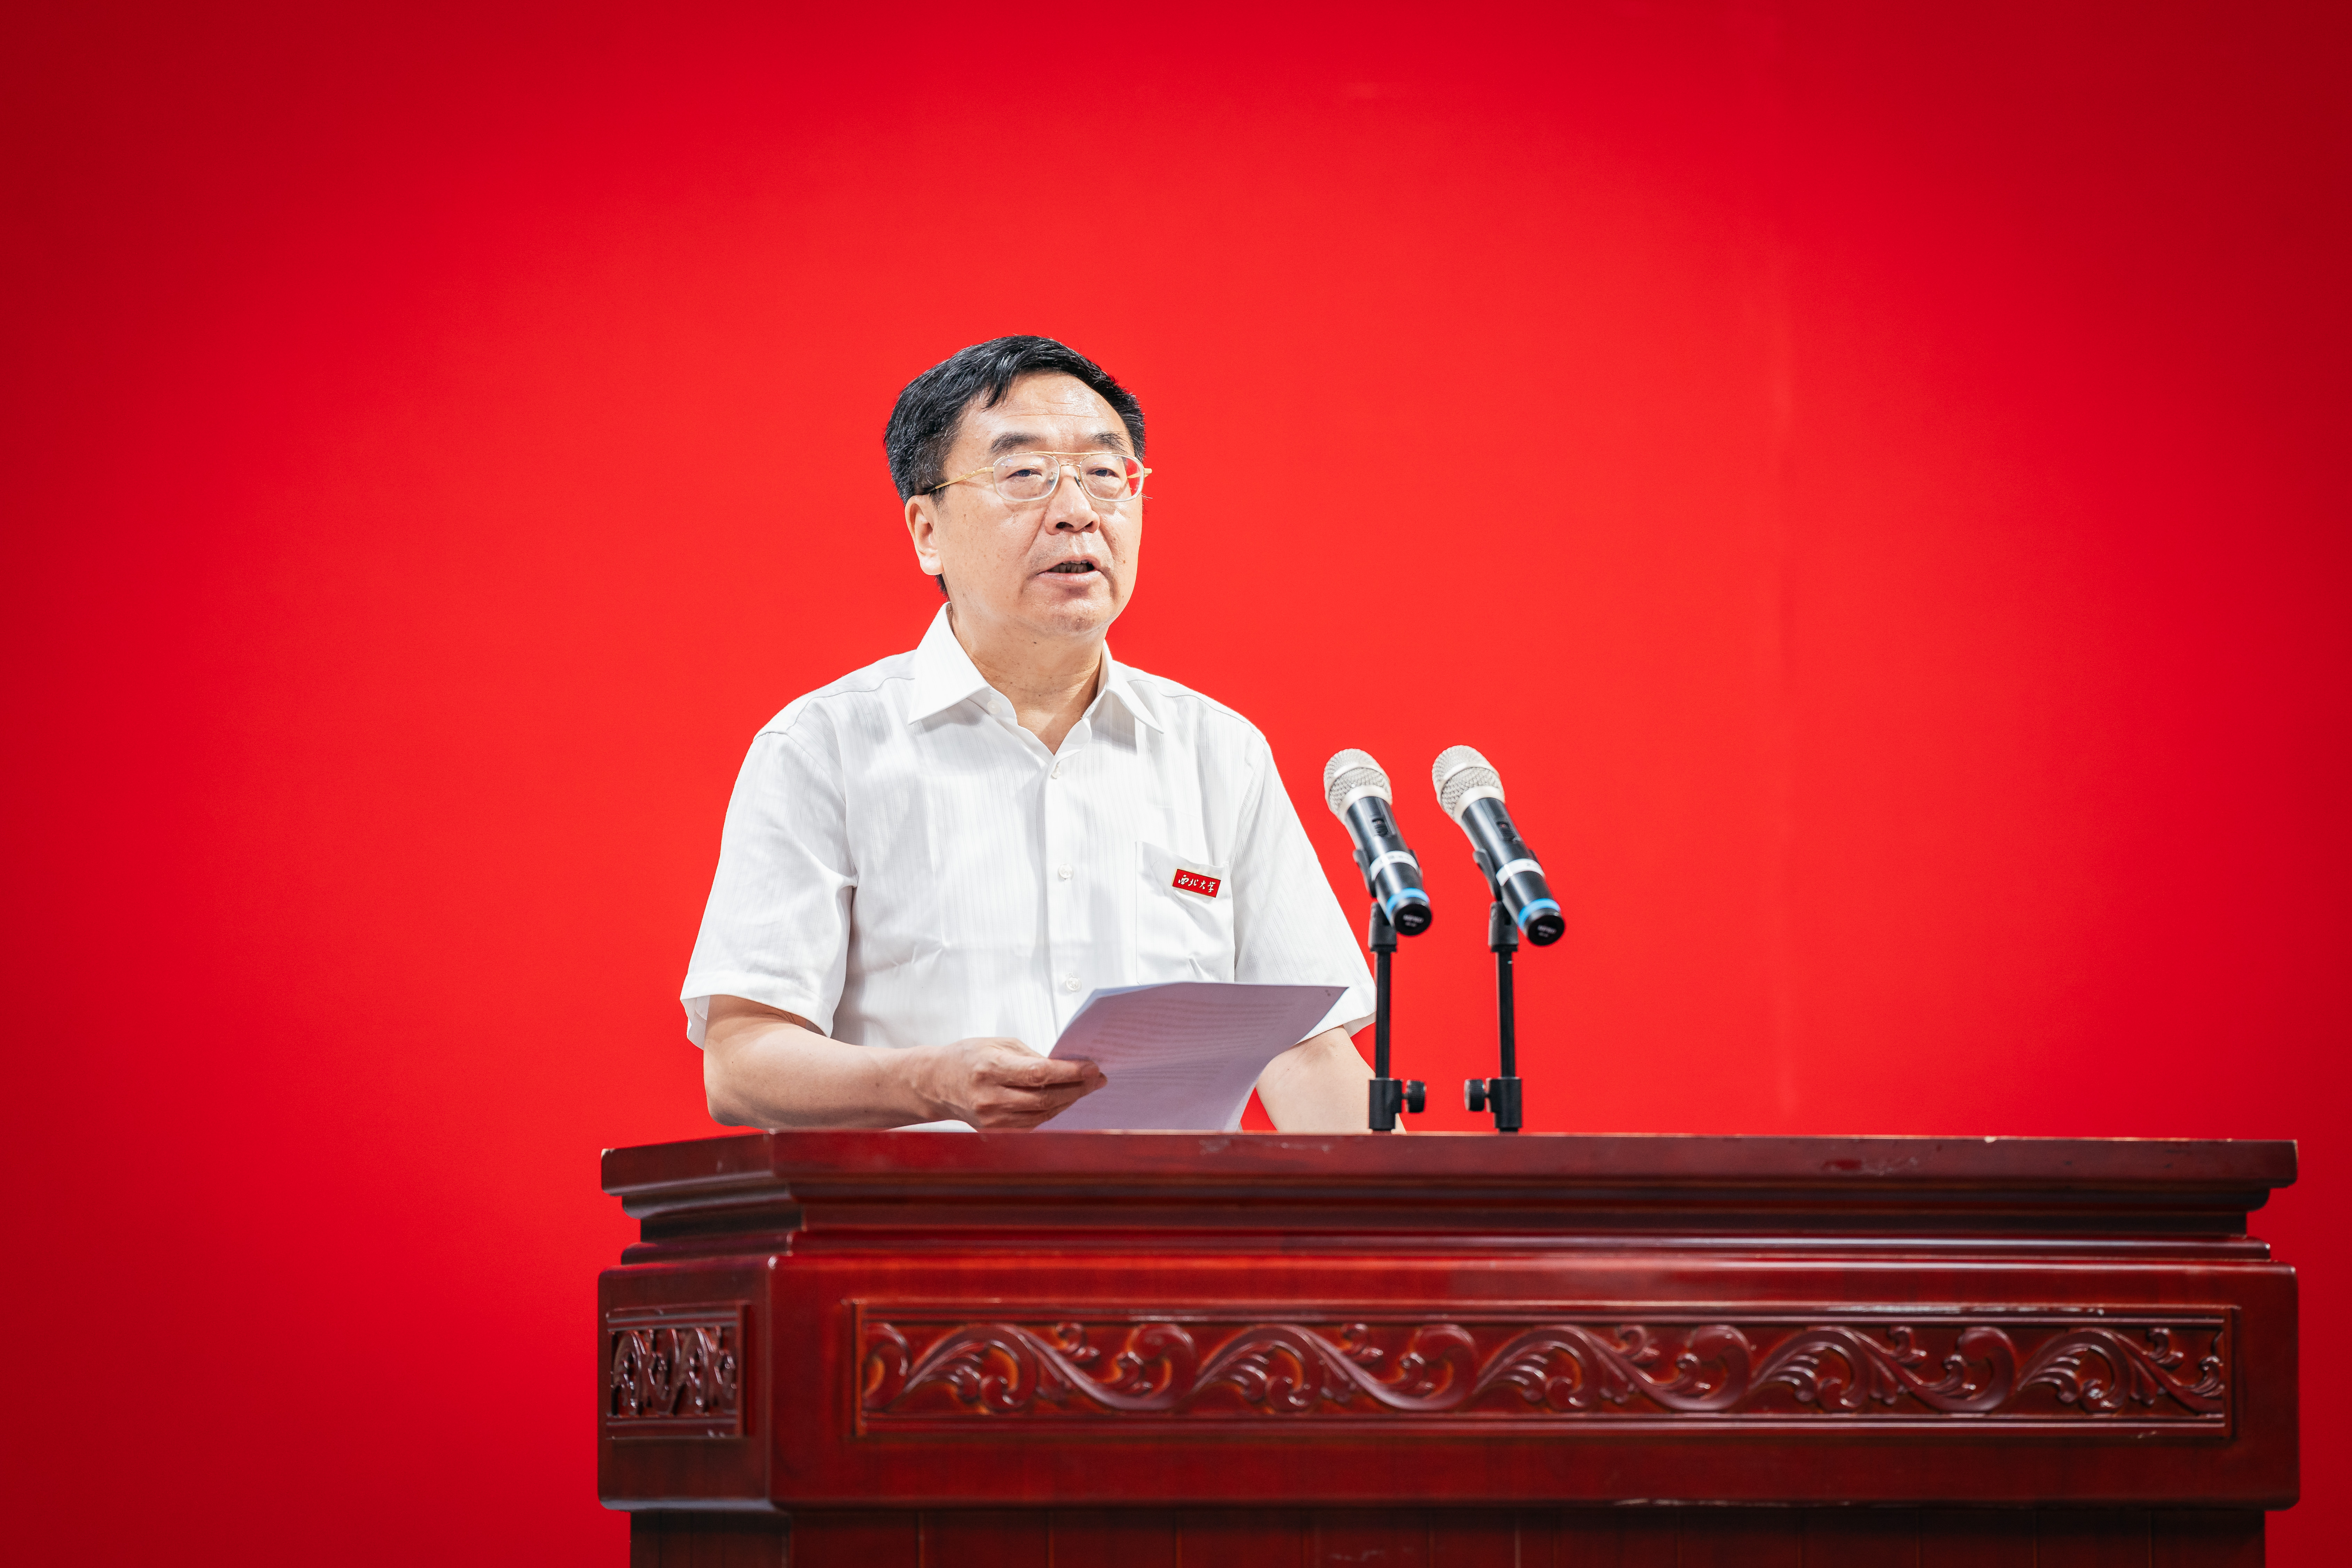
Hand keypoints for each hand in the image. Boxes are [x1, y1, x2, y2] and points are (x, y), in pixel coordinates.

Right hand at [919, 1037, 1105, 1128]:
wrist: (935, 1083)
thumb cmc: (967, 1058)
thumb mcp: (999, 1045)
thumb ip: (1031, 1057)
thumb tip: (1065, 1066)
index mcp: (990, 1069)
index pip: (1039, 1074)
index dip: (1069, 1072)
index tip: (1092, 1068)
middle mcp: (990, 1097)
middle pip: (1045, 1097)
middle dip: (1077, 1088)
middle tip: (1097, 1078)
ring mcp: (992, 1118)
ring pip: (1043, 1113)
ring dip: (1068, 1100)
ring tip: (1085, 1087)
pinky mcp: (995, 1130)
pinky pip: (1033, 1123)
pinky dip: (1052, 1111)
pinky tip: (1063, 1099)